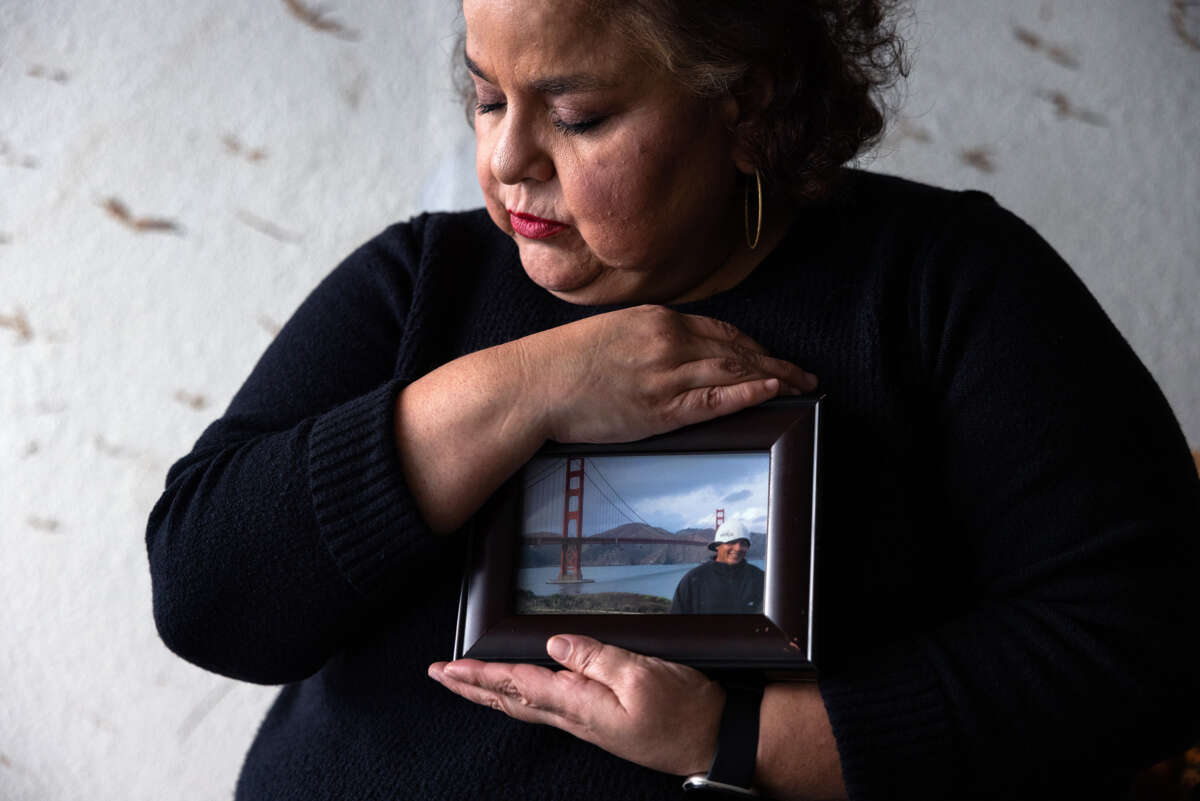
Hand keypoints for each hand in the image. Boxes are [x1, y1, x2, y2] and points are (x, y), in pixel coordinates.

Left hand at [428, 634, 724, 775]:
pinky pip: (546, 708)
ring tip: (465, 682)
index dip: (480, 675)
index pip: (517, 684)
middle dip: (472, 688)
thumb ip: (596, 658)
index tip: (447, 668)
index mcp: (580, 704)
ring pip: (524, 705)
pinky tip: (518, 693)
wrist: (713, 741)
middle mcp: (575, 718)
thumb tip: (554, 644)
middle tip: (438, 674)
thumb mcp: (643, 674)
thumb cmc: (683, 709)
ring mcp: (587, 723)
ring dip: (490, 693)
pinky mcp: (600, 722)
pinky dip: (519, 697)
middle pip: (510, 700)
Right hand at [517, 305, 816, 443]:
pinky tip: (772, 391)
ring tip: (800, 387)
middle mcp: (667, 340)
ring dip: (773, 378)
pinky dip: (747, 393)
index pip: (720, 330)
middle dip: (775, 363)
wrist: (534, 384)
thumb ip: (648, 339)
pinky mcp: (659, 407)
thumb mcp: (611, 333)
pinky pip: (714, 399)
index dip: (753, 346)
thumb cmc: (562, 362)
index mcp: (656, 319)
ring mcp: (665, 373)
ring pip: (733, 372)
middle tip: (804, 375)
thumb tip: (673, 353)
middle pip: (736, 350)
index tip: (772, 357)